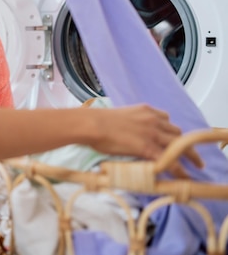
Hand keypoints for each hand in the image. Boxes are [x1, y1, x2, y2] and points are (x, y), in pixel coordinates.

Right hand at [88, 104, 203, 171]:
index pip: (166, 120)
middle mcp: (153, 120)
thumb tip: (128, 134)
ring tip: (195, 165)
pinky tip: (184, 177)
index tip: (172, 138)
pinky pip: (170, 160)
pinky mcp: (149, 148)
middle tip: (188, 153)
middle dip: (183, 143)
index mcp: (146, 111)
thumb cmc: (97, 121)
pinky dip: (179, 169)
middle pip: (178, 133)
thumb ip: (131, 123)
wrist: (93, 124)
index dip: (170, 131)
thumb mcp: (120, 116)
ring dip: (188, 155)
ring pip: (180, 145)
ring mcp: (153, 134)